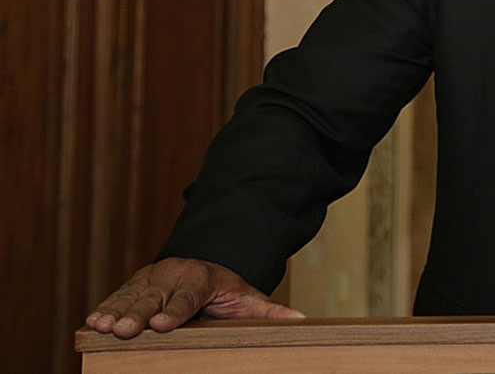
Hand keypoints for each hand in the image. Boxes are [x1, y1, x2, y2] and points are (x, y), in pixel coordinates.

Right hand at [85, 257, 303, 337]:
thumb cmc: (226, 291)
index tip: (162, 325)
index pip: (189, 297)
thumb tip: (299, 320)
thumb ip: (268, 312)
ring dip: (117, 310)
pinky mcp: (135, 284)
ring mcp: (152, 278)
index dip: (176, 310)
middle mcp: (174, 274)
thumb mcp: (249, 299)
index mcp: (203, 278)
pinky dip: (106, 307)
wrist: (205, 268)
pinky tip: (93, 322)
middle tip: (128, 328)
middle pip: (156, 296)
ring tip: (103, 326)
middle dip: (141, 312)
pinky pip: (119, 295)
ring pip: (133, 295)